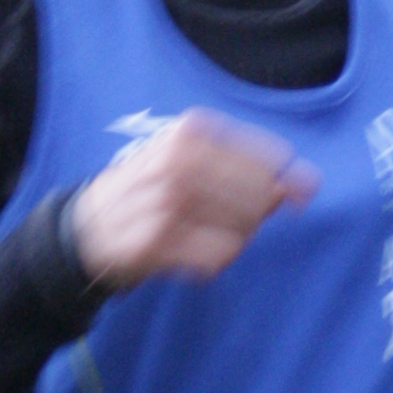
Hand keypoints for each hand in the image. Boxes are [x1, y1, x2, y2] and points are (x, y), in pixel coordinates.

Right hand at [70, 109, 318, 290]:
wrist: (87, 227)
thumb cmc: (150, 192)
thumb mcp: (192, 163)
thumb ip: (248, 169)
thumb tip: (305, 183)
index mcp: (191, 131)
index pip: (268, 157)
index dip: (288, 179)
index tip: (299, 194)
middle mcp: (179, 161)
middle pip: (259, 195)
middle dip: (255, 214)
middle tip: (229, 221)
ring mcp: (167, 202)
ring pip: (242, 228)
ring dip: (234, 239)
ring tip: (206, 237)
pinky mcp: (158, 242)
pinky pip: (219, 256)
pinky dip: (215, 261)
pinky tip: (194, 255)